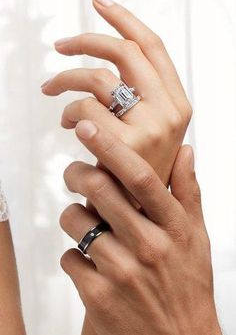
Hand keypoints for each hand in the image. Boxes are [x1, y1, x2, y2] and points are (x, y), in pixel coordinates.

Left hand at [41, 0, 191, 184]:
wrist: (142, 218)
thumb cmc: (140, 174)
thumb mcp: (155, 136)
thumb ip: (144, 104)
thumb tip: (118, 73)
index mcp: (178, 104)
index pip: (153, 48)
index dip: (124, 19)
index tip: (99, 2)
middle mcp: (169, 111)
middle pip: (123, 52)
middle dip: (86, 40)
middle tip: (60, 46)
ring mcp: (150, 128)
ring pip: (98, 77)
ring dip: (67, 80)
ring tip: (54, 92)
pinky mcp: (124, 145)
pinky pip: (84, 108)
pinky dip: (68, 110)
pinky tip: (68, 123)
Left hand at [60, 120, 221, 334]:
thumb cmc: (188, 286)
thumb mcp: (197, 238)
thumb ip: (189, 192)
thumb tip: (186, 152)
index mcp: (174, 228)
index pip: (140, 177)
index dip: (111, 147)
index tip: (89, 128)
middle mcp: (148, 247)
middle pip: (100, 190)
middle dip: (78, 172)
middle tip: (75, 171)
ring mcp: (121, 272)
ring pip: (76, 221)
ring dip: (74, 215)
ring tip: (87, 224)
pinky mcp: (97, 297)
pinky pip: (69, 258)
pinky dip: (73, 253)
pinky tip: (89, 262)